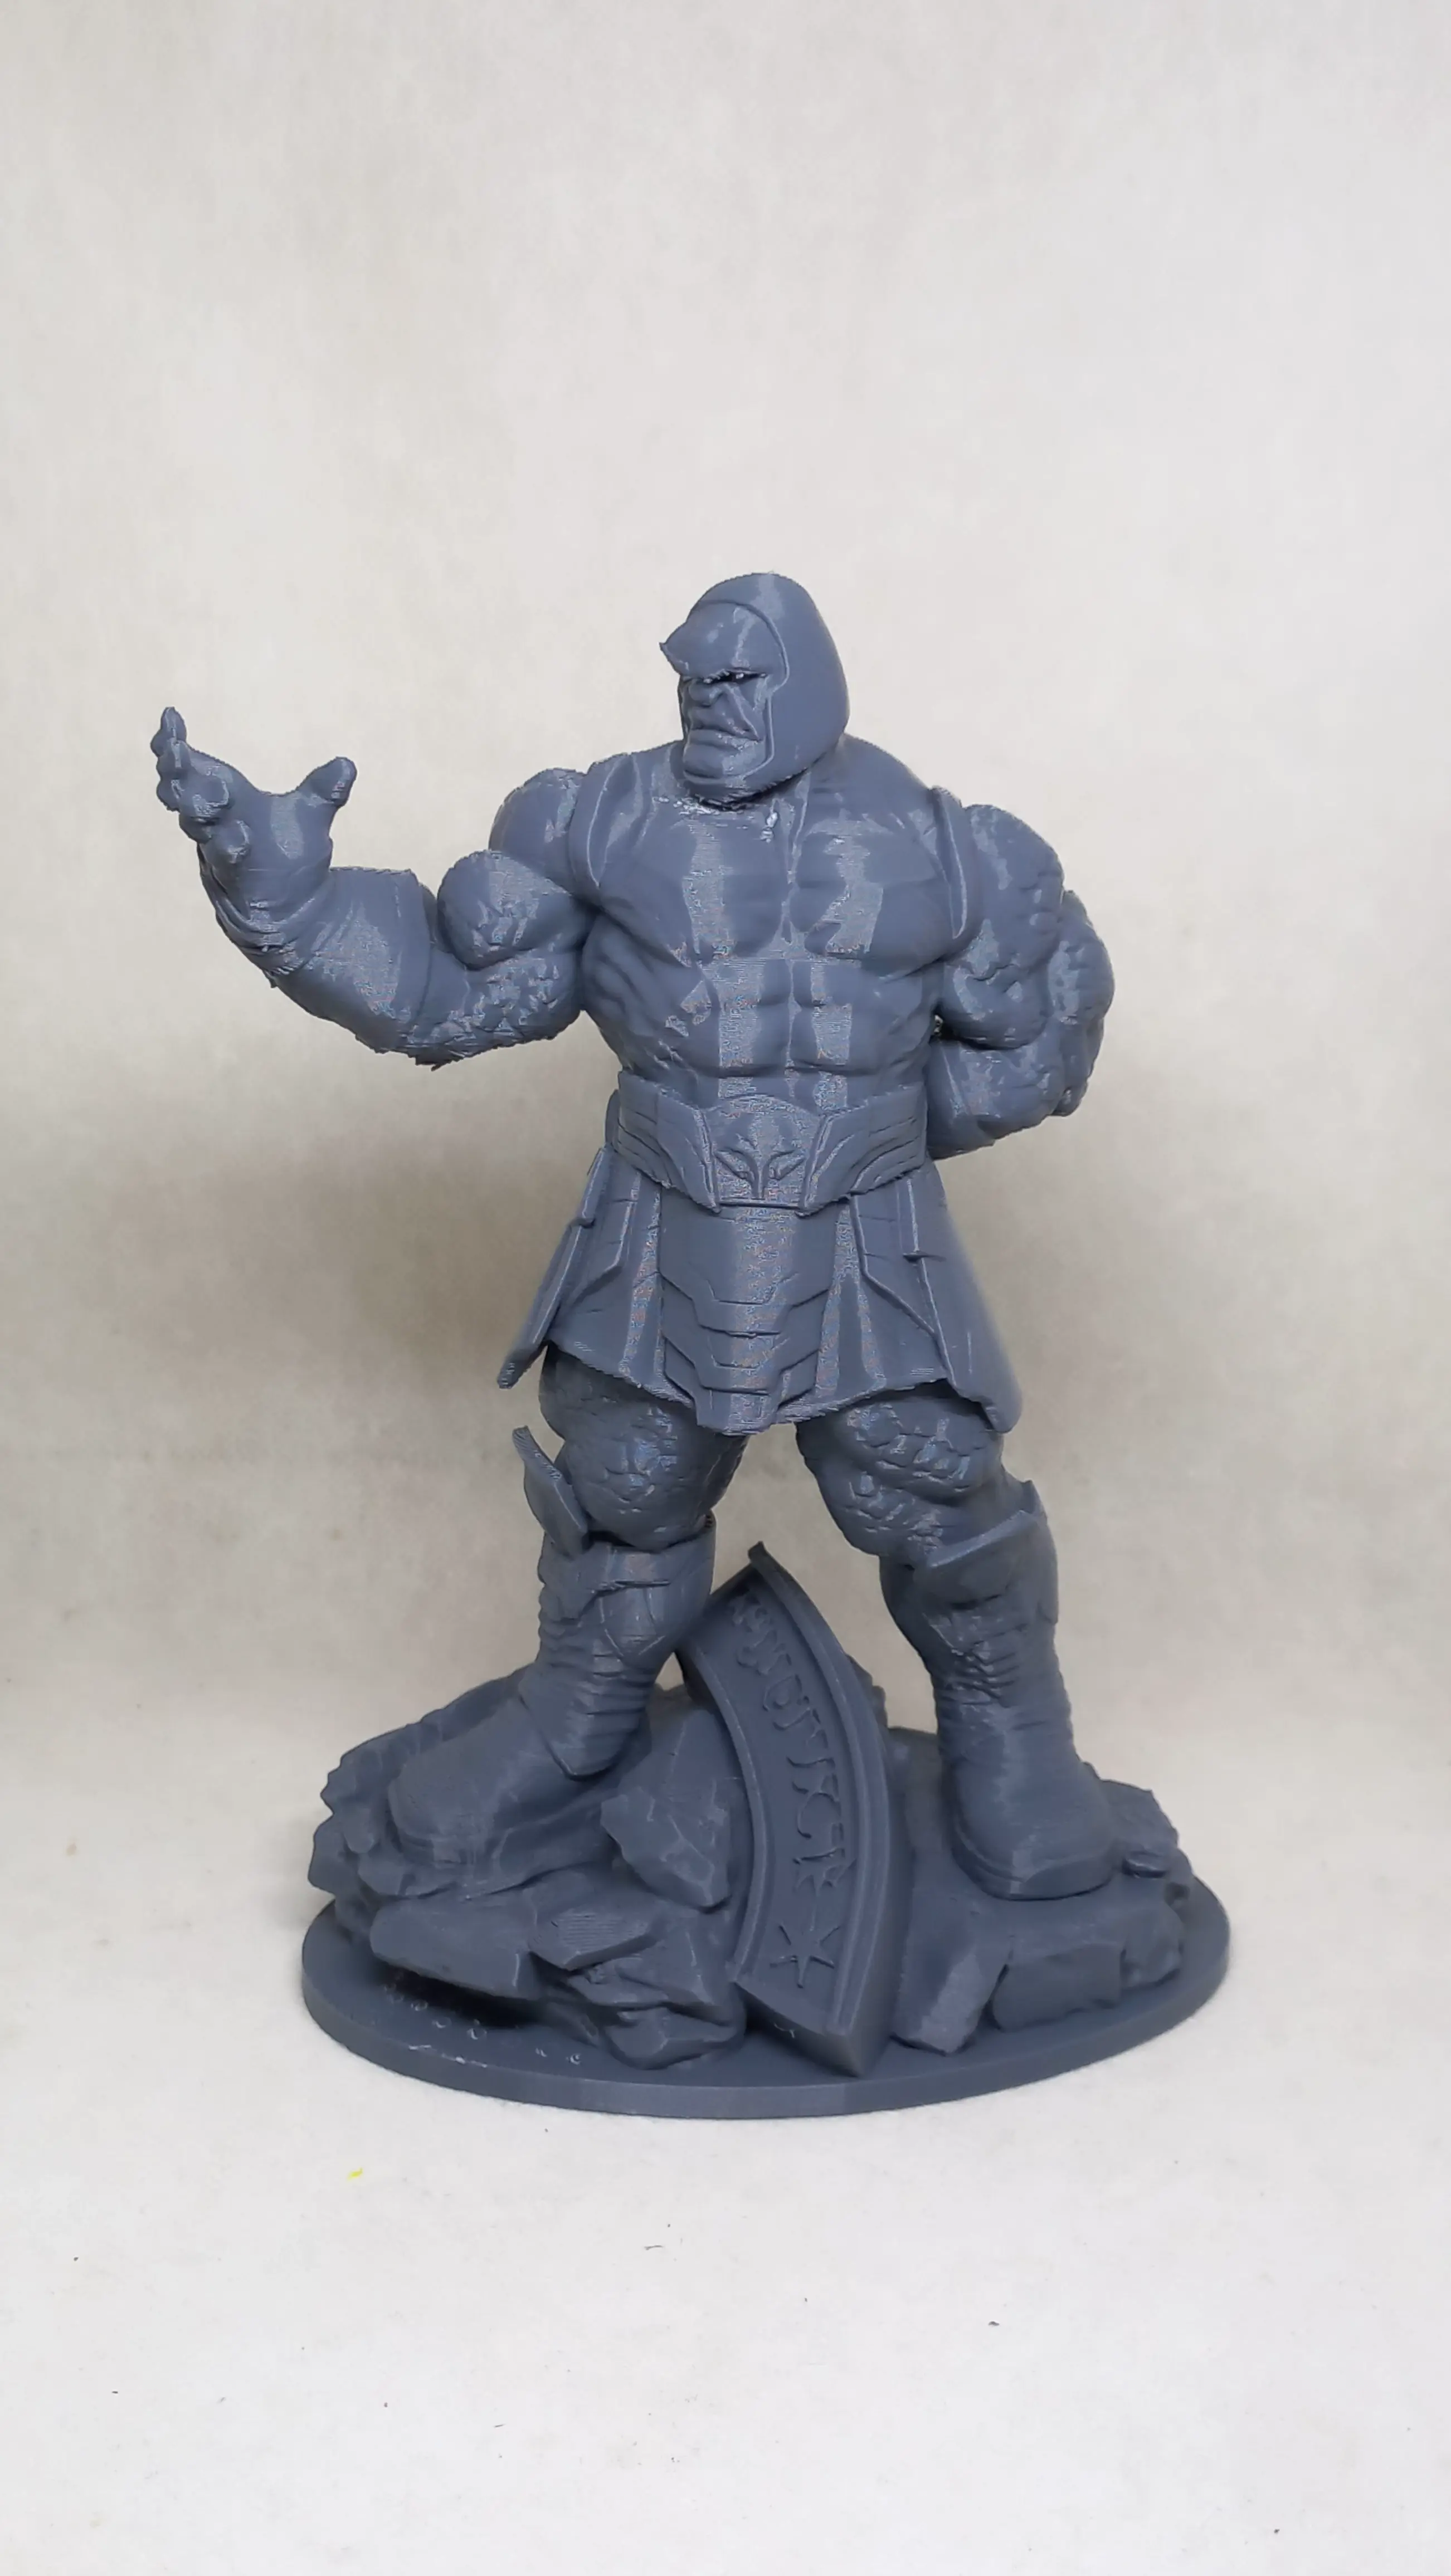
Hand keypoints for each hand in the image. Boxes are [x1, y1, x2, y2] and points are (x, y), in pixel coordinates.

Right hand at [151, 707, 355, 911]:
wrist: (294, 909)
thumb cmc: (290, 857)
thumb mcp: (311, 817)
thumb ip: (323, 790)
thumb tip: (347, 764)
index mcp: (225, 795)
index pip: (189, 764)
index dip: (173, 742)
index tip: (171, 715)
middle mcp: (214, 821)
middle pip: (180, 790)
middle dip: (176, 770)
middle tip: (179, 751)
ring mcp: (217, 849)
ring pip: (195, 824)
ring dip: (198, 806)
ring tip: (215, 792)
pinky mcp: (229, 877)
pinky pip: (223, 859)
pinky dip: (229, 847)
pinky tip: (240, 839)